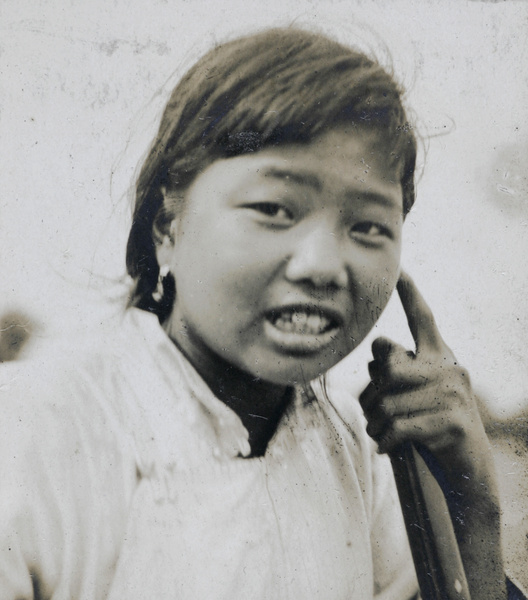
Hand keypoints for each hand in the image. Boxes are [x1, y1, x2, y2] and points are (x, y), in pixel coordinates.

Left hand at [359, 271, 494, 493]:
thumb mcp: (414, 394)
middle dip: (371, 395)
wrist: (468, 470)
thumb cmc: (431, 425)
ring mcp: (453, 395)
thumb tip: (376, 358)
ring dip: (375, 422)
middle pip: (388, 368)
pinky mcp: (452, 423)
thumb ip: (395, 372)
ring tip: (380, 431)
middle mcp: (449, 368)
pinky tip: (386, 447)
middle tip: (372, 413)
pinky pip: (398, 427)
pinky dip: (384, 440)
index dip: (410, 294)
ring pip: (388, 402)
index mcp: (439, 357)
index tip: (400, 270)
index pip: (423, 319)